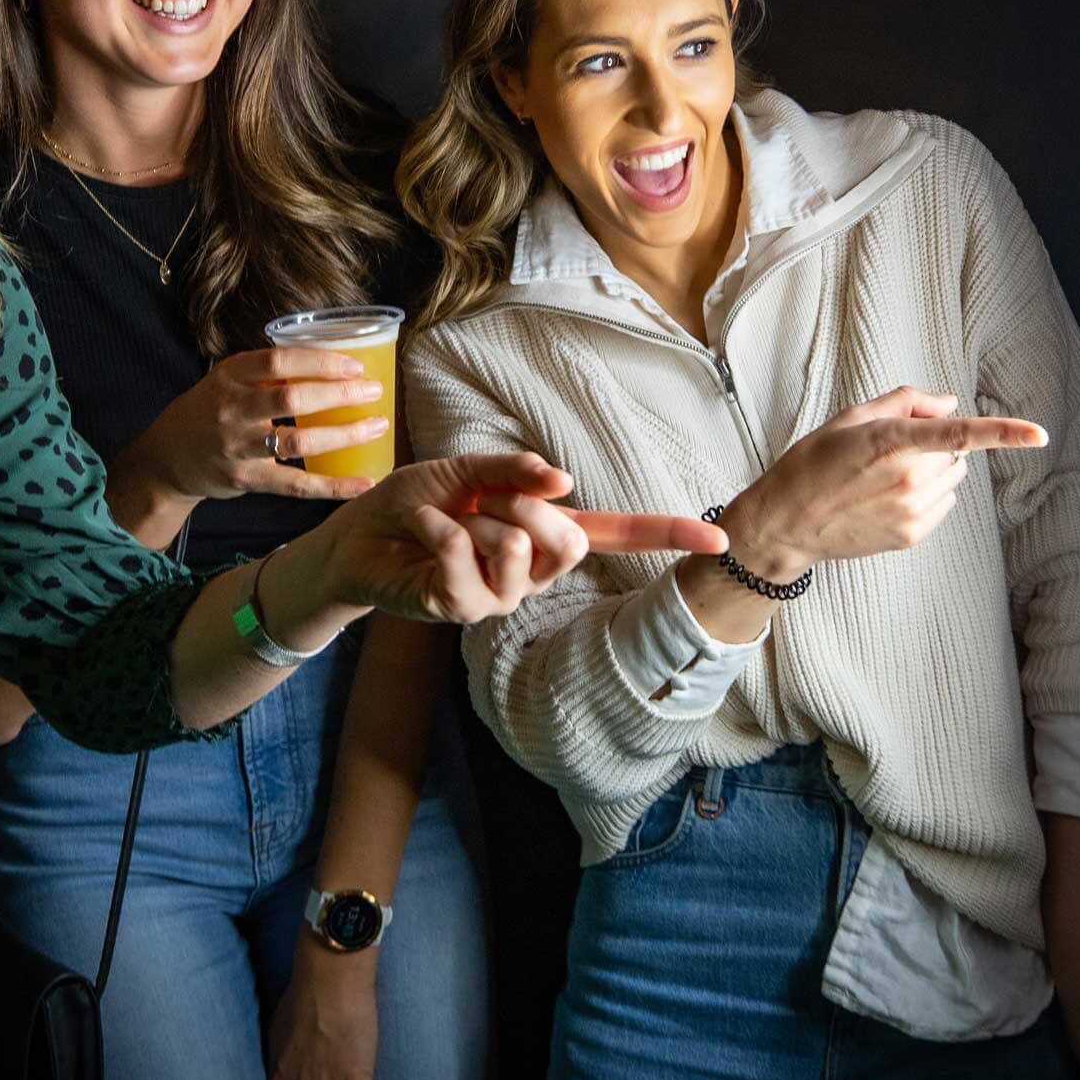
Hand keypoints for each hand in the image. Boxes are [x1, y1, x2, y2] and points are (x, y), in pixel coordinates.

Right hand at [122, 347, 389, 507]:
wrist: (166, 457)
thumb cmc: (211, 410)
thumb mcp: (229, 380)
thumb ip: (269, 372)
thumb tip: (334, 359)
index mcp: (231, 375)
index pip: (280, 360)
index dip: (321, 361)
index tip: (356, 365)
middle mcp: (233, 409)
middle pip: (293, 399)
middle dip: (340, 394)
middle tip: (375, 391)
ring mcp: (238, 447)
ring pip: (299, 442)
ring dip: (344, 435)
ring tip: (378, 427)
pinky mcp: (246, 480)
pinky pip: (297, 485)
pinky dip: (333, 486)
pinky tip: (364, 482)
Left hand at [302, 452, 730, 626]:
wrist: (356, 537)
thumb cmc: (415, 501)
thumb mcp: (466, 469)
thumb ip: (515, 470)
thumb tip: (563, 480)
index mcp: (547, 529)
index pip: (620, 534)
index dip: (670, 534)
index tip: (722, 538)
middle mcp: (536, 568)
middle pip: (574, 542)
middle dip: (529, 507)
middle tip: (489, 497)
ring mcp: (505, 595)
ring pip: (523, 552)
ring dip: (479, 520)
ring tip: (447, 517)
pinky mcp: (466, 610)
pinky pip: (474, 568)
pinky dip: (443, 532)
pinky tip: (424, 526)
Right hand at [727, 387, 1046, 582]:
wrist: (787, 522)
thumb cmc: (813, 462)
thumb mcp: (851, 418)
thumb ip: (906, 402)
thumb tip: (950, 403)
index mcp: (892, 441)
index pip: (960, 434)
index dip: (1005, 433)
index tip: (1040, 434)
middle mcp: (908, 479)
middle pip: (955, 451)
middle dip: (935, 444)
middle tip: (890, 450)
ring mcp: (912, 511)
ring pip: (951, 478)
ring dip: (932, 470)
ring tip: (884, 476)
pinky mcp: (912, 535)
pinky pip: (942, 504)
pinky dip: (926, 495)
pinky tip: (887, 497)